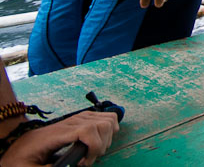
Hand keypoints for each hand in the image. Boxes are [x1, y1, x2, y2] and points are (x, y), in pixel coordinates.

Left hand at [0, 112, 118, 166]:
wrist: (20, 146)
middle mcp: (70, 122)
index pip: (88, 129)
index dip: (95, 146)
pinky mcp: (81, 119)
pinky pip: (104, 117)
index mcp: (57, 134)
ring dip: (106, 138)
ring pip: (107, 119)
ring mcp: (77, 118)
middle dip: (102, 145)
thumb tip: (68, 165)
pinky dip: (108, 129)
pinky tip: (98, 140)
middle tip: (88, 158)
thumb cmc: (24, 157)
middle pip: (103, 124)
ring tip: (92, 151)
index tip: (84, 161)